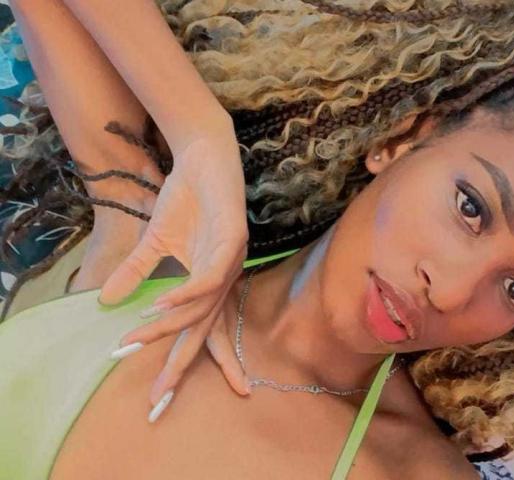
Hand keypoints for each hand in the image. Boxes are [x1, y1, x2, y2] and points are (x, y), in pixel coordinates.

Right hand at [100, 129, 250, 413]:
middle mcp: (224, 280)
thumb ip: (137, 272)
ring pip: (200, 308)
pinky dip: (185, 293)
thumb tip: (108, 302)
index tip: (168, 399)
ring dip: (166, 328)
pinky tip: (160, 306)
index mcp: (209, 285)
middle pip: (203, 333)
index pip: (203, 334)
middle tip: (158, 401)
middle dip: (180, 367)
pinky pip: (209, 277)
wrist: (205, 159)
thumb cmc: (186, 201)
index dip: (190, 365)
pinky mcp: (233, 240)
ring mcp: (231, 262)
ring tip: (133, 344)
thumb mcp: (155, 242)